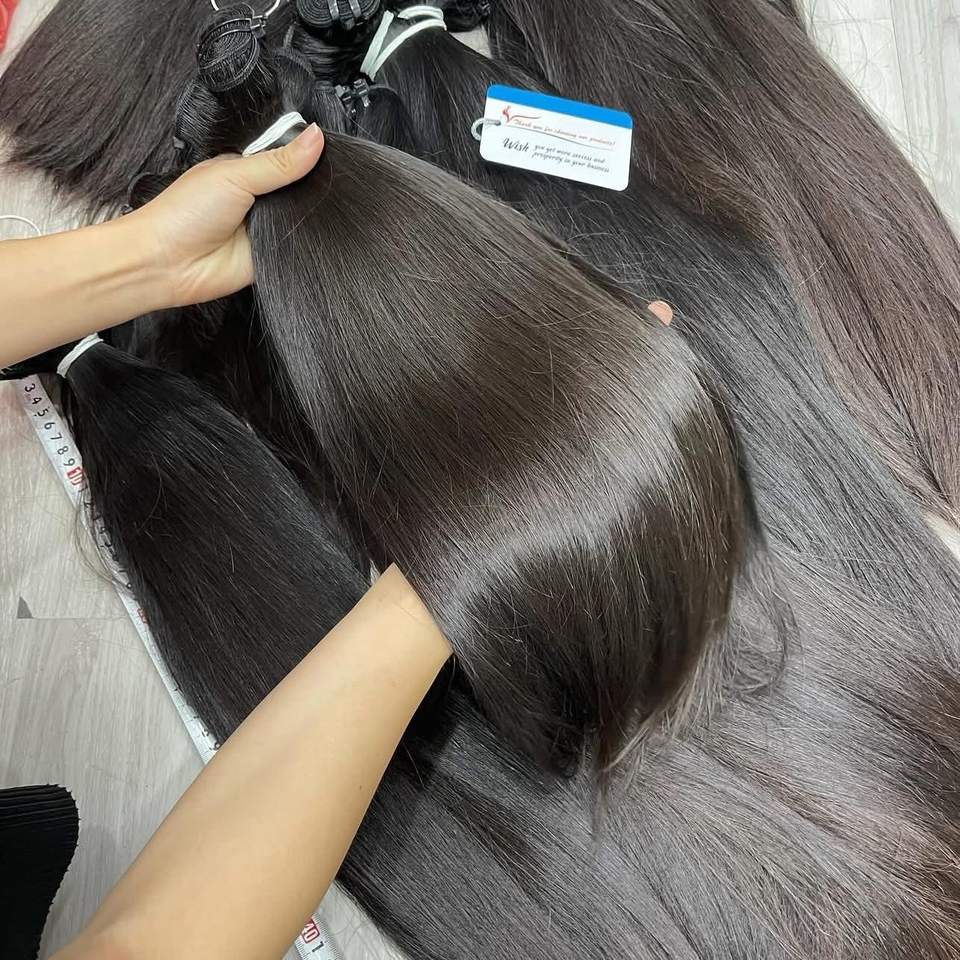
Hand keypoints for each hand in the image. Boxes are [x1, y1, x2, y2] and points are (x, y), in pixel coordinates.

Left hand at [128, 124, 324, 307]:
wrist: (168, 263)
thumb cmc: (185, 213)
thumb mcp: (236, 175)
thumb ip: (279, 161)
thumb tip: (316, 136)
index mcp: (247, 171)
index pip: (288, 157)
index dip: (309, 154)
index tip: (333, 149)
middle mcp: (258, 199)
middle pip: (300, 188)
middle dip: (314, 187)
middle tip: (333, 181)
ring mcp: (266, 228)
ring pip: (303, 218)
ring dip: (311, 215)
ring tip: (324, 208)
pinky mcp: (273, 256)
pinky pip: (299, 247)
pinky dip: (306, 243)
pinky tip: (315, 235)